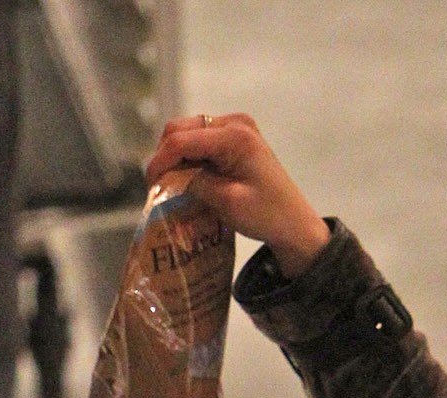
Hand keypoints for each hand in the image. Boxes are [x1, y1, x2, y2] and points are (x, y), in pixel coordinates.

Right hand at [145, 114, 330, 277]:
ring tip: (173, 183)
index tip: (150, 184)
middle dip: (166, 156)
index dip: (160, 161)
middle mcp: (235, 123)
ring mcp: (236, 126)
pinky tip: (189, 177)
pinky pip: (202, 140)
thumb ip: (194, 183)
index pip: (182, 140)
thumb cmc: (267, 217)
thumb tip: (168, 176)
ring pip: (189, 133)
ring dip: (177, 156)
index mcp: (235, 136)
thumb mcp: (227, 202)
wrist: (296, 225)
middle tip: (159, 184)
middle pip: (181, 129)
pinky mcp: (236, 136)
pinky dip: (191, 156)